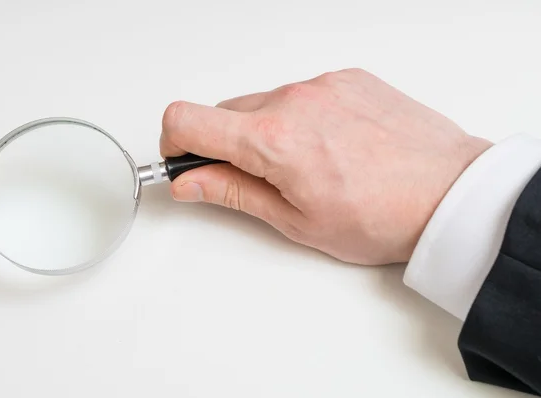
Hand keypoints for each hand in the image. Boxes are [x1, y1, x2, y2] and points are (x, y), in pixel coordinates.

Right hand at [159, 68, 491, 264]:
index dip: (173, 143)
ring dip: (266, 131)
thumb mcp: (295, 220)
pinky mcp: (348, 78)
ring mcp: (323, 84)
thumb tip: (188, 181)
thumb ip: (231, 192)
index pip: (187, 119)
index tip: (185, 162)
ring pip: (264, 102)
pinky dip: (301, 117)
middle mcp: (294, 99)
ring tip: (306, 166)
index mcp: (273, 139)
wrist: (450, 194)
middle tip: (258, 179)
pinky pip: (302, 93)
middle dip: (226, 145)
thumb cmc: (383, 217)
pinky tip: (331, 146)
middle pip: (224, 111)